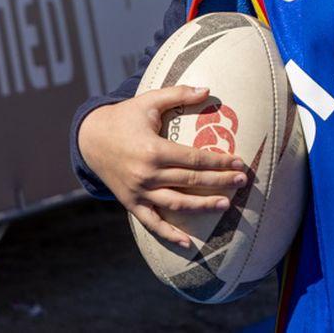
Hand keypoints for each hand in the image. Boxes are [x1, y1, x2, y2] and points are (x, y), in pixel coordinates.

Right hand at [77, 86, 247, 249]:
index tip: (239, 163)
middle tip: (243, 182)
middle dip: (219, 182)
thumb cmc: (125, 117)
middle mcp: (146, 174)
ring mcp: (138, 192)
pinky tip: (188, 244)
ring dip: (202, 206)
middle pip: (190, 181)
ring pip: (176, 204)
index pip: (194, 159)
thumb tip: (208, 90)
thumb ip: (179, 93)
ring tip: (226, 205)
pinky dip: (169, 235)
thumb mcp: (149, 101)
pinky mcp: (131, 203)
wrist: (90, 140)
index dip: (219, 162)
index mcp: (153, 150)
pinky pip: (151, 223)